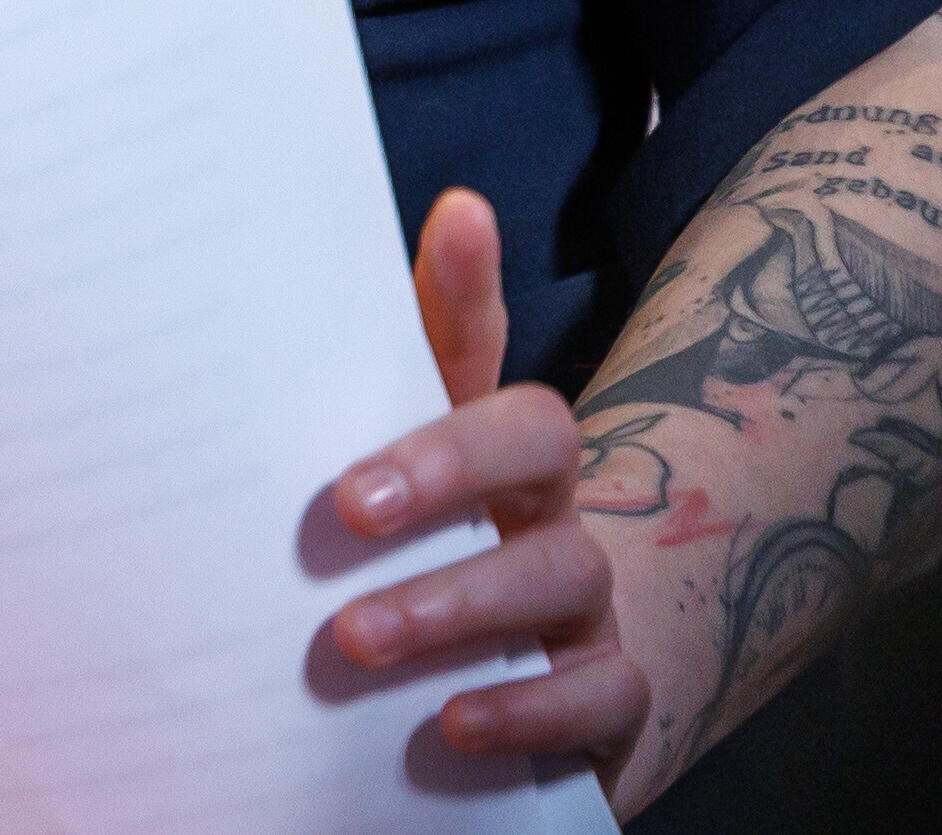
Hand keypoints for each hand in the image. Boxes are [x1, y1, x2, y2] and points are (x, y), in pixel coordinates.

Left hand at [313, 186, 654, 782]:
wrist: (488, 713)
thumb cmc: (409, 583)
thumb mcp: (364, 496)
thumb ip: (335, 409)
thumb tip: (332, 277)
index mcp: (483, 444)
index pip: (482, 347)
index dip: (474, 283)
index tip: (458, 218)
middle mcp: (548, 503)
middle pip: (541, 439)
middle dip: (449, 463)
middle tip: (346, 507)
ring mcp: (587, 598)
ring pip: (565, 570)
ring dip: (456, 603)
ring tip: (357, 637)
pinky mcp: (610, 696)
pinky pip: (604, 691)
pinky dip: (529, 707)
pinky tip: (453, 722)